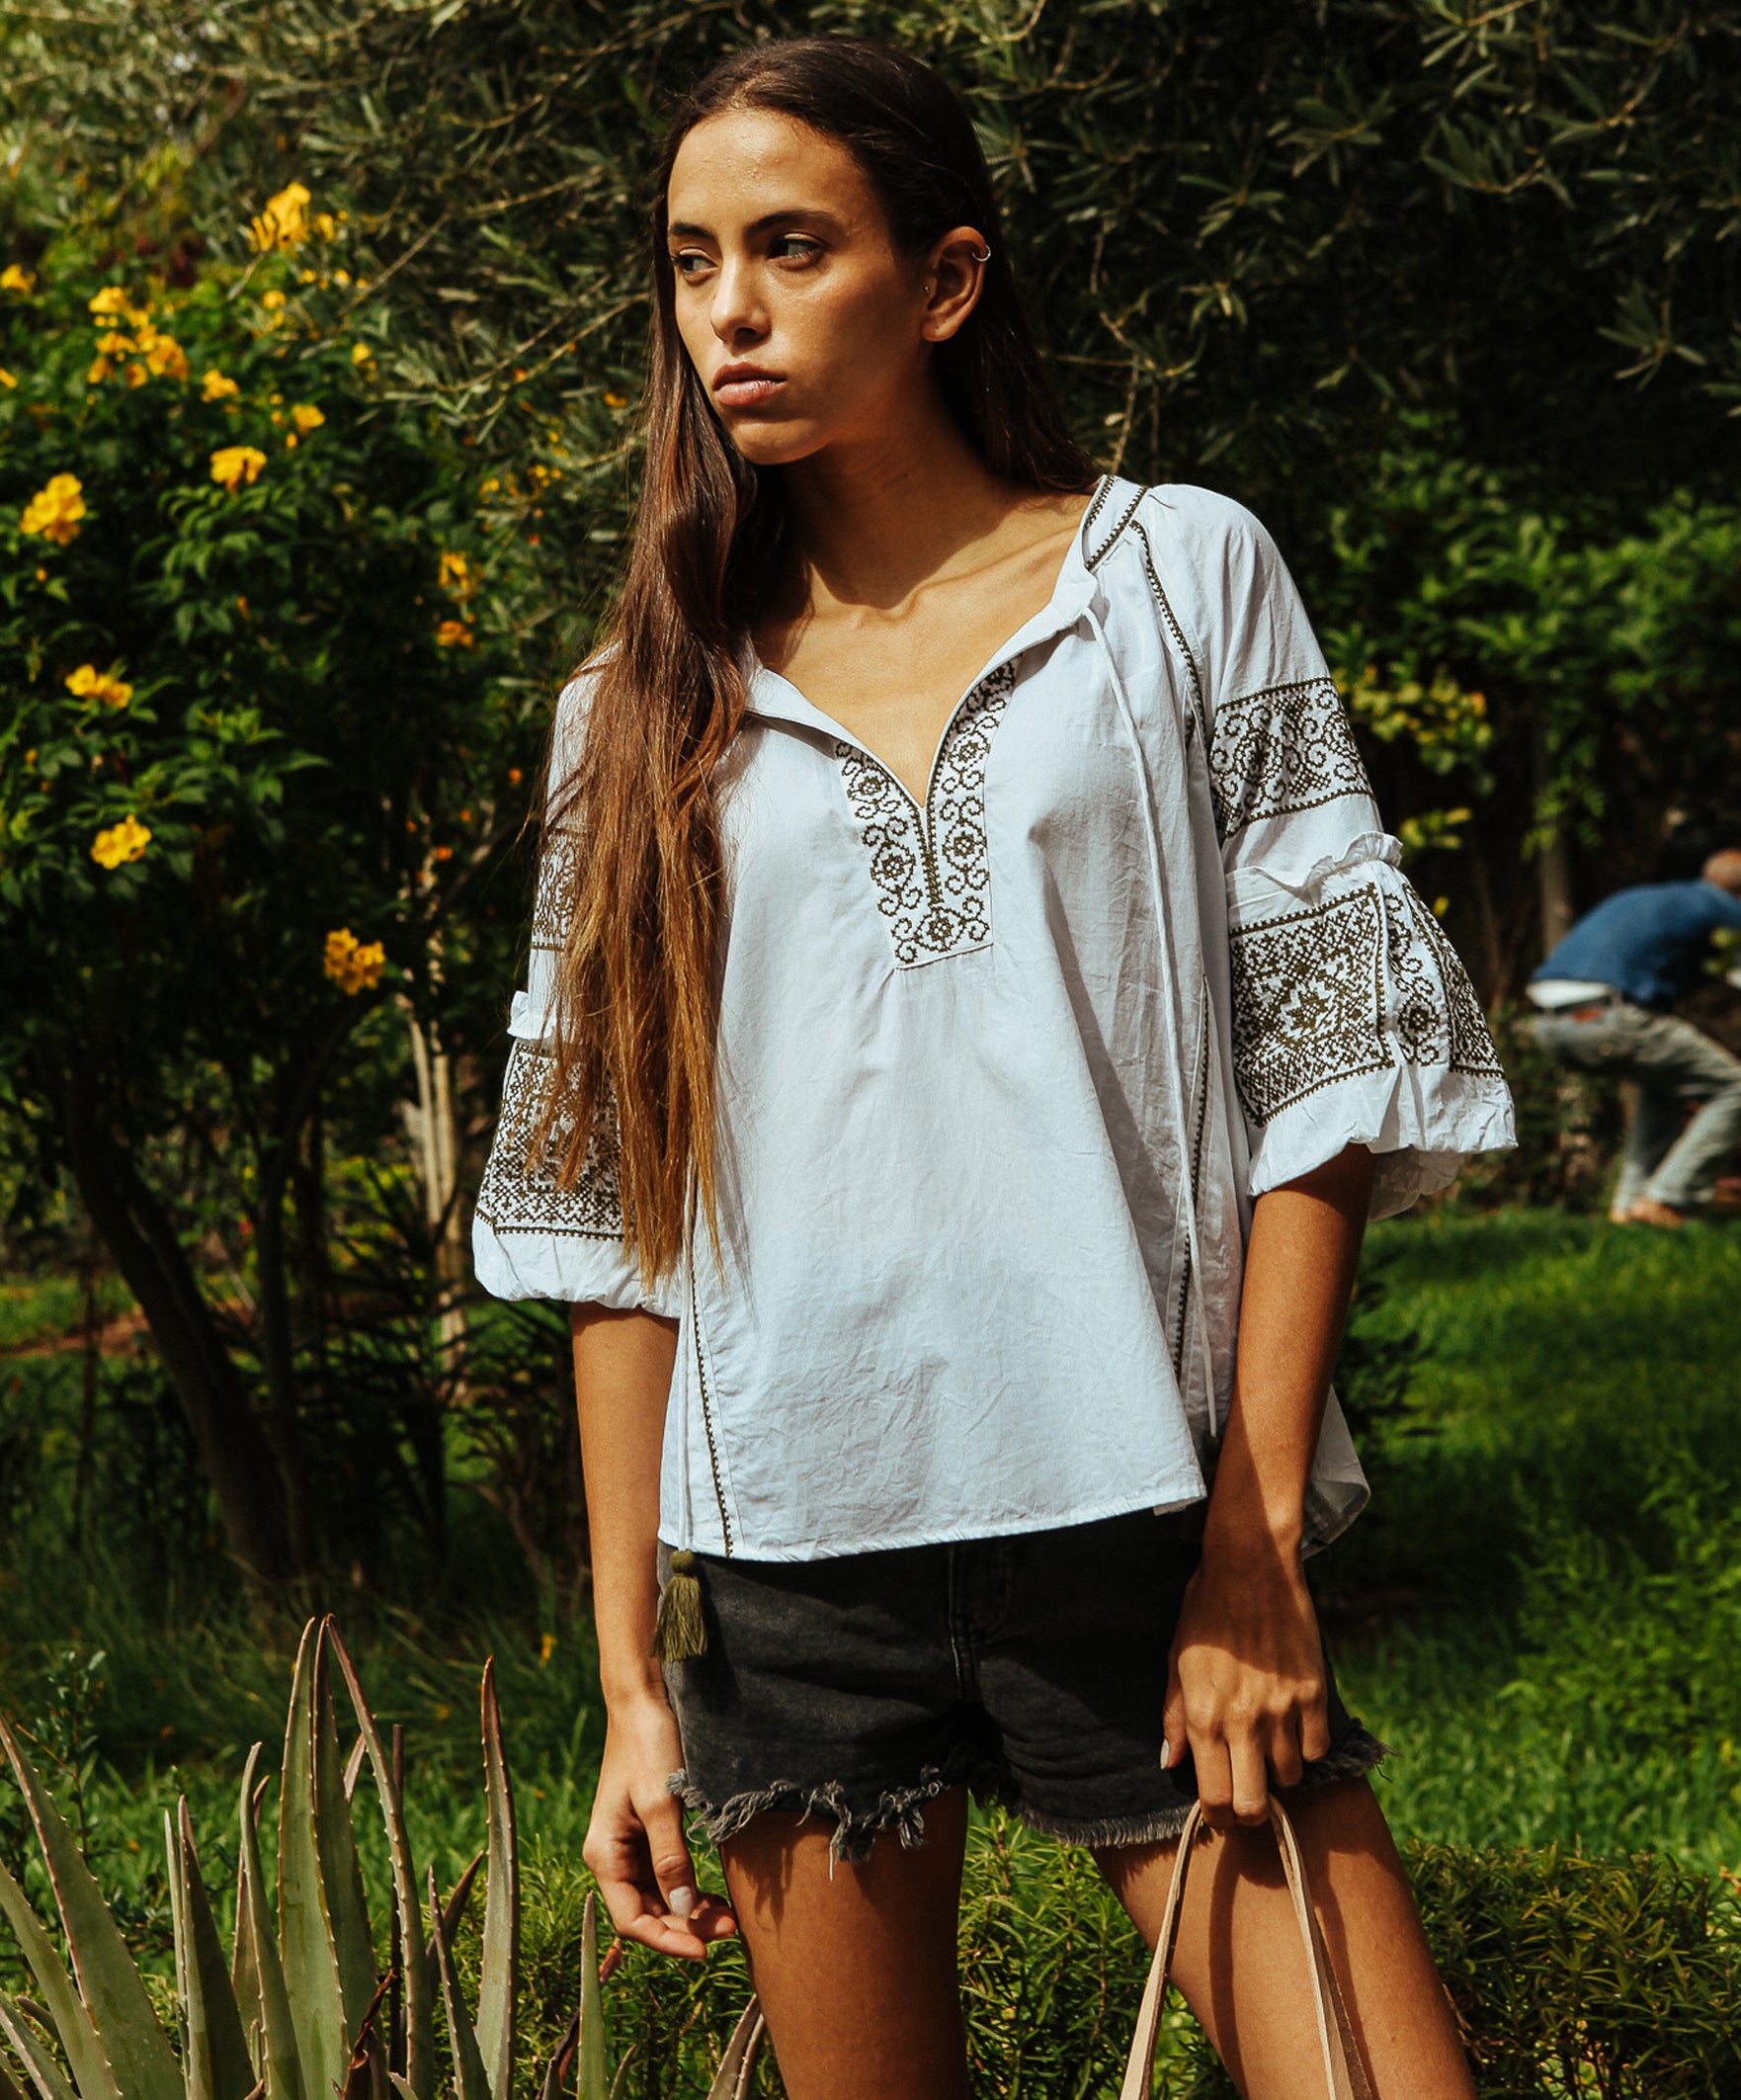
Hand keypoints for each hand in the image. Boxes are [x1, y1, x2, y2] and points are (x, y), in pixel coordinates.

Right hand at [582, 1693, 737, 1958]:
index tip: (704, 1951)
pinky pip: (667, 1874)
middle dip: (686, 1928)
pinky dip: (691, 1888)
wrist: (645, 1700)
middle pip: (648, 1913)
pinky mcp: (649, 1832)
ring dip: (691, 1912)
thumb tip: (681, 1909)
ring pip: (660, 1897)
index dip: (667, 1941)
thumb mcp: (661, 1801)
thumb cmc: (648, 1744)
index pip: (632, 1920)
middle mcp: (613, 1856)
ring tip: (731, 1920)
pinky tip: (717, 1896)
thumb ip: (669, 1856)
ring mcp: (631, 1846)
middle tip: (730, 1931)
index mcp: (604, 1854)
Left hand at [1159, 1542, 1329, 1829]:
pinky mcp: (1314, 1693)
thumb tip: (1169, 1763)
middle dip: (1250, 1814)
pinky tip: (1292, 1728)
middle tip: (1249, 1799)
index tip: (1221, 1817)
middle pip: (1254, 1805)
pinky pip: (1317, 1748)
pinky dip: (1306, 1748)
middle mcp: (1244, 1721)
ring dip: (1277, 1772)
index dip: (1218, 1818)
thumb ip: (1174, 1717)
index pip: (1214, 1798)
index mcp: (1204, 1716)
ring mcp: (1283, 1709)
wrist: (1251, 1566)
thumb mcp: (1177, 1661)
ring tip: (1267, 1748)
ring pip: (1290, 1777)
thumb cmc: (1205, 1610)